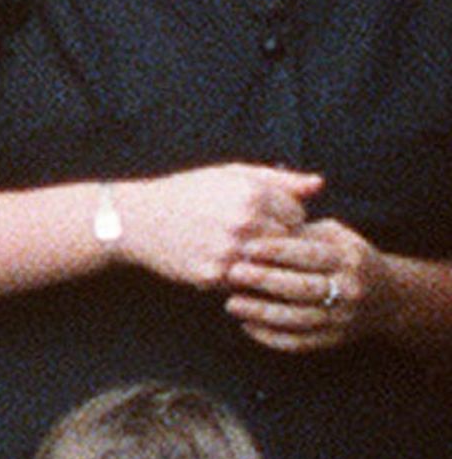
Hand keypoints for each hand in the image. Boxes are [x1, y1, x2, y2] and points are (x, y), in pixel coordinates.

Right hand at [115, 163, 323, 289]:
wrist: (139, 220)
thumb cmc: (187, 192)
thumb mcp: (231, 175)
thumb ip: (279, 180)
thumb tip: (319, 186)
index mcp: (251, 194)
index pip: (298, 215)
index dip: (289, 218)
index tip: (275, 220)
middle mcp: (242, 224)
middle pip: (288, 244)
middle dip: (281, 244)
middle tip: (265, 241)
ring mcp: (227, 253)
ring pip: (269, 267)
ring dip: (264, 264)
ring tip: (250, 254)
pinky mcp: (212, 276)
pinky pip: (244, 283)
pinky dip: (242, 277)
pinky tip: (228, 265)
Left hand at [224, 217, 390, 351]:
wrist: (386, 297)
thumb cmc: (343, 256)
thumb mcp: (332, 236)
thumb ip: (301, 232)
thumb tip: (261, 227)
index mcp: (349, 259)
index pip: (310, 254)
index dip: (277, 250)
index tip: (247, 246)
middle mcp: (350, 290)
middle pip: (302, 288)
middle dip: (264, 280)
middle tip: (233, 273)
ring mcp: (343, 318)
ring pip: (298, 319)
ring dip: (261, 313)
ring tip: (231, 304)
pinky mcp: (334, 340)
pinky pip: (299, 343)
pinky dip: (271, 337)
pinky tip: (246, 325)